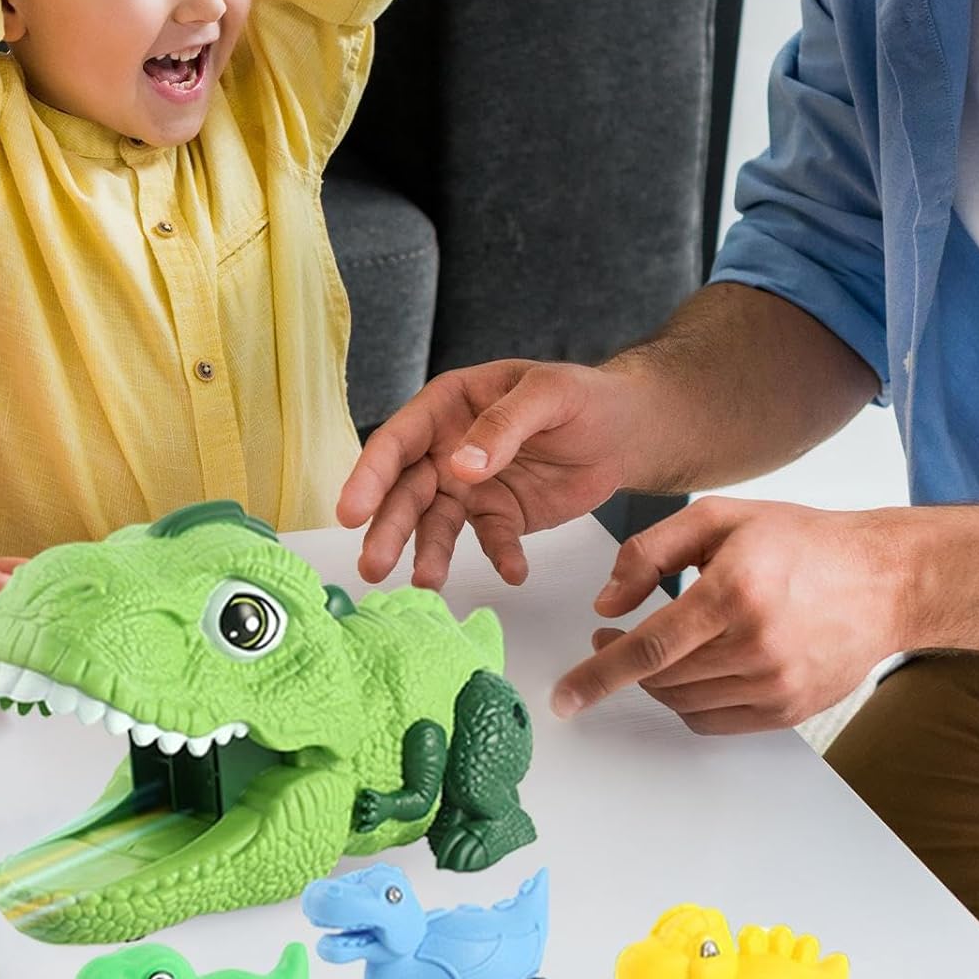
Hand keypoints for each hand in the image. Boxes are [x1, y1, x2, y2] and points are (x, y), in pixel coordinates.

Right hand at [338, 361, 639, 588]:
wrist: (627, 430)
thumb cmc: (583, 396)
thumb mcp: (548, 394)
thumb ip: (503, 426)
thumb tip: (461, 465)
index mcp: (447, 406)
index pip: (397, 441)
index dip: (369, 476)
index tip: (350, 512)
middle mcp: (446, 449)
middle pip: (406, 491)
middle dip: (387, 529)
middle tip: (373, 566)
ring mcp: (469, 487)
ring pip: (436, 524)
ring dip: (429, 554)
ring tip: (427, 583)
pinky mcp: (499, 516)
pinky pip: (491, 541)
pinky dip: (500, 557)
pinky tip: (513, 572)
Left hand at [549, 498, 904, 732]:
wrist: (883, 579)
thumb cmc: (799, 542)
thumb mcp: (718, 519)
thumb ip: (649, 552)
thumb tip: (605, 603)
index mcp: (735, 593)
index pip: (650, 648)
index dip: (598, 674)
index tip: (564, 696)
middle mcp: (757, 646)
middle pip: (661, 679)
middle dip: (619, 664)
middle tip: (609, 637)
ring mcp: (776, 684)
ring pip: (683, 702)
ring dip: (654, 681)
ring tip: (656, 646)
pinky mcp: (789, 709)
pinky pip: (714, 721)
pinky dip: (687, 702)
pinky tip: (689, 670)